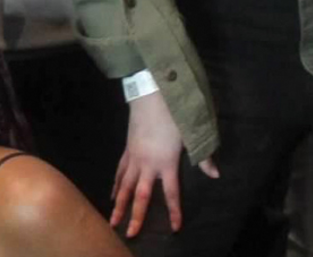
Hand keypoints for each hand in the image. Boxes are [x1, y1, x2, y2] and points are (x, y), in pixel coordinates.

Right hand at [111, 91, 218, 237]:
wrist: (150, 95)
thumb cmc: (172, 115)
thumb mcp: (190, 135)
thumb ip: (203, 156)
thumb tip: (215, 174)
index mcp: (165, 163)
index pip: (170, 193)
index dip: (173, 210)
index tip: (174, 227)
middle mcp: (146, 163)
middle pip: (139, 194)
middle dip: (134, 214)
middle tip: (129, 232)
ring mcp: (134, 156)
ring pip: (124, 184)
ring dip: (119, 203)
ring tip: (113, 218)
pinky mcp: (127, 148)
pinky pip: (120, 170)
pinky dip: (116, 183)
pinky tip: (113, 192)